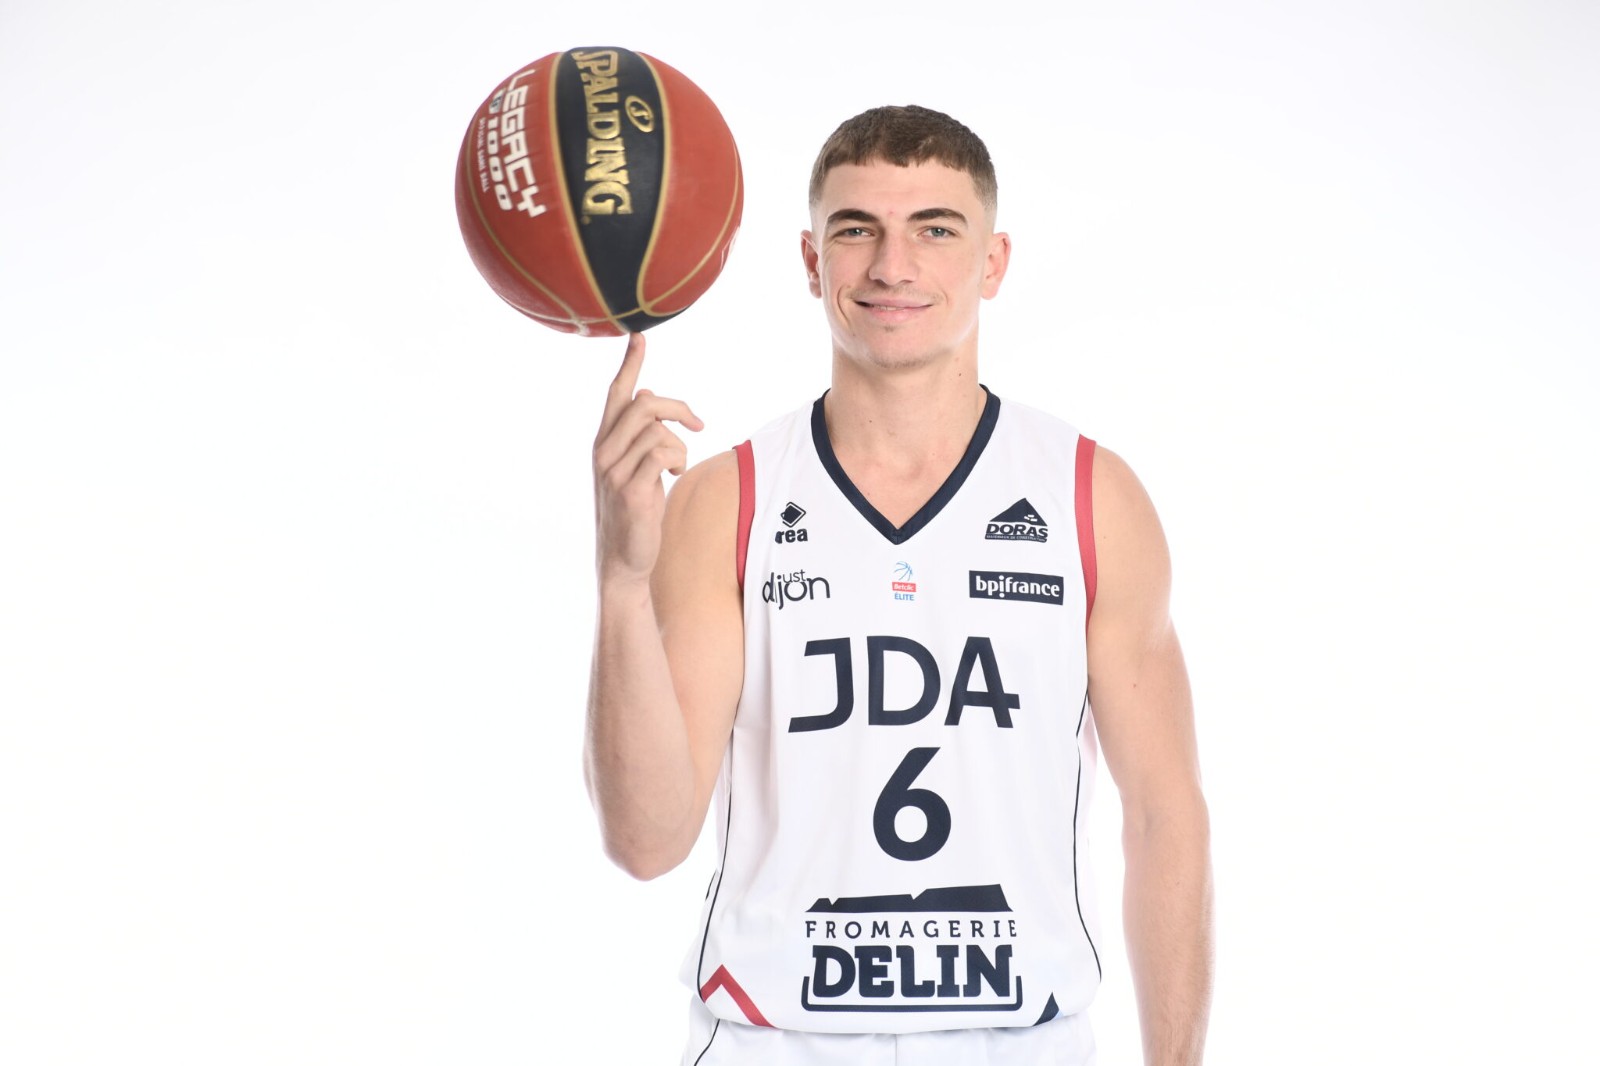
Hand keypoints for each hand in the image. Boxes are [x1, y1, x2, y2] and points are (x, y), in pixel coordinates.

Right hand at [592, 332, 703, 586]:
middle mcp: (602, 451)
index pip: (616, 394)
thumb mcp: (634, 469)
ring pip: (657, 430)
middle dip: (678, 409)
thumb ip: (638, 436)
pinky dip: (676, 460)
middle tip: (698, 424)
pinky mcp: (630, 489)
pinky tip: (673, 476)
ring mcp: (613, 470)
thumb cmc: (635, 512)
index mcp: (603, 442)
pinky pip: (662, 453)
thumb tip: (647, 399)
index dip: (630, 365)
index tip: (639, 337)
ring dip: (679, 445)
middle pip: (645, 404)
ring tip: (676, 466)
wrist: (624, 559)